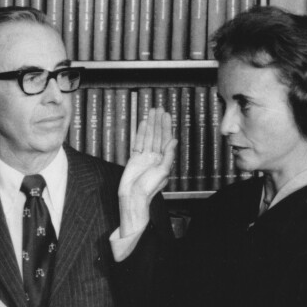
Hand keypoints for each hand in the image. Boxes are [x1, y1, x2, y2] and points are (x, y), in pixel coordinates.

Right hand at [118, 108, 177, 235]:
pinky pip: (138, 143)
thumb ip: (168, 155)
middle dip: (158, 122)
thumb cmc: (149, 188)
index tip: (166, 115)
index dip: (166, 126)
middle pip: (157, 135)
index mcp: (164, 160)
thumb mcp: (163, 171)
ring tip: (151, 112)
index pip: (166, 139)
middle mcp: (155, 157)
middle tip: (158, 108)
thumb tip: (174, 141)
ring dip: (150, 124)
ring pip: (148, 137)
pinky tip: (142, 124)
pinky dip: (140, 133)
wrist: (133, 197)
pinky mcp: (134, 159)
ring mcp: (144, 157)